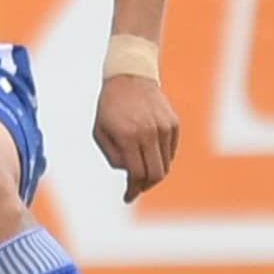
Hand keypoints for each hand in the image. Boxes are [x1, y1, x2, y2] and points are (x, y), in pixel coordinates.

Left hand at [92, 74, 178, 202]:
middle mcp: (149, 133)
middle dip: (145, 186)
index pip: (136, 174)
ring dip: (154, 173)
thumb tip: (129, 173)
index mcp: (128, 136)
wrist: (130, 75)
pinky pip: (171, 151)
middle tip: (136, 188)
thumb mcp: (100, 131)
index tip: (127, 198)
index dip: (132, 190)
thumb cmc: (110, 105)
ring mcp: (164, 128)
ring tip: (142, 171)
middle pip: (155, 174)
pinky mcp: (173, 124)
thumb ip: (113, 156)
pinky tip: (150, 155)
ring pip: (165, 164)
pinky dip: (162, 159)